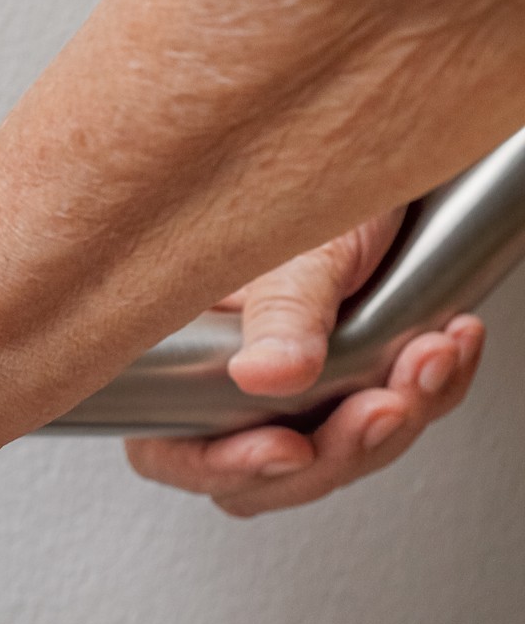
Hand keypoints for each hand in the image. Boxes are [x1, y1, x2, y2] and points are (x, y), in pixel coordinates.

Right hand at [125, 210, 485, 515]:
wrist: (376, 151)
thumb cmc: (305, 178)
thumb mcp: (288, 246)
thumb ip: (276, 313)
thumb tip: (262, 375)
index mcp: (174, 356)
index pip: (174, 450)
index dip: (226, 466)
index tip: (287, 449)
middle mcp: (225, 384)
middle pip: (268, 473)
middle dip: (340, 449)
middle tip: (386, 404)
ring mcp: (289, 391)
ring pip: (337, 456)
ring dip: (396, 417)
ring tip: (432, 356)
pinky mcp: (348, 382)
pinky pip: (389, 419)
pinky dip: (430, 392)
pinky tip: (448, 346)